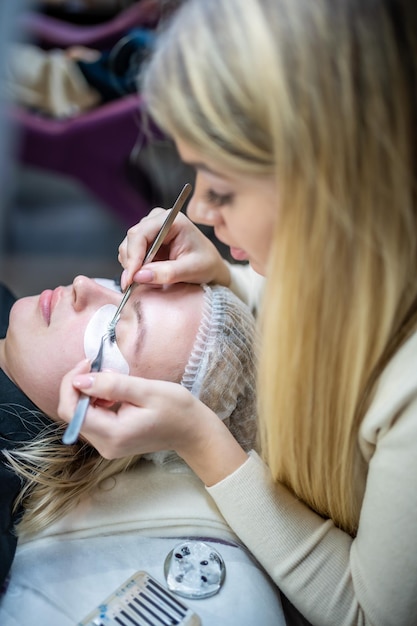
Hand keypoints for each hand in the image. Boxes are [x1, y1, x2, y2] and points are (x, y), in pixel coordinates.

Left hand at [58, 360, 248, 484]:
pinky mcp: (111, 442)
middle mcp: (105, 445)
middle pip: (72, 413)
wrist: (193, 431)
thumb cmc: (176, 408)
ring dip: (89, 393)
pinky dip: (97, 402)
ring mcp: (107, 446)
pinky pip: (92, 419)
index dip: (71, 384)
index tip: (88, 364)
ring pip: (81, 415)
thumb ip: (112, 385)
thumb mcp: (146, 390)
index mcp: (113, 434)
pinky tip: (115, 393)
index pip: (71, 410)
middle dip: (80, 386)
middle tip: (100, 367)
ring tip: (114, 380)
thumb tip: (79, 381)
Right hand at [118, 209, 230, 290]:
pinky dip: (135, 267)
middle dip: (131, 264)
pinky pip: (131, 253)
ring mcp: (151, 228)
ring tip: (148, 280)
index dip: (133, 256)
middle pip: (131, 239)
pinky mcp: (147, 240)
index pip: (140, 234)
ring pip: (128, 247)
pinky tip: (148, 275)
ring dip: (132, 266)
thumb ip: (166, 273)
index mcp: (172, 220)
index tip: (131, 278)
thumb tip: (139, 276)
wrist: (211, 266)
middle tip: (134, 284)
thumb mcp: (190, 271)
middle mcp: (158, 219)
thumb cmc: (206, 265)